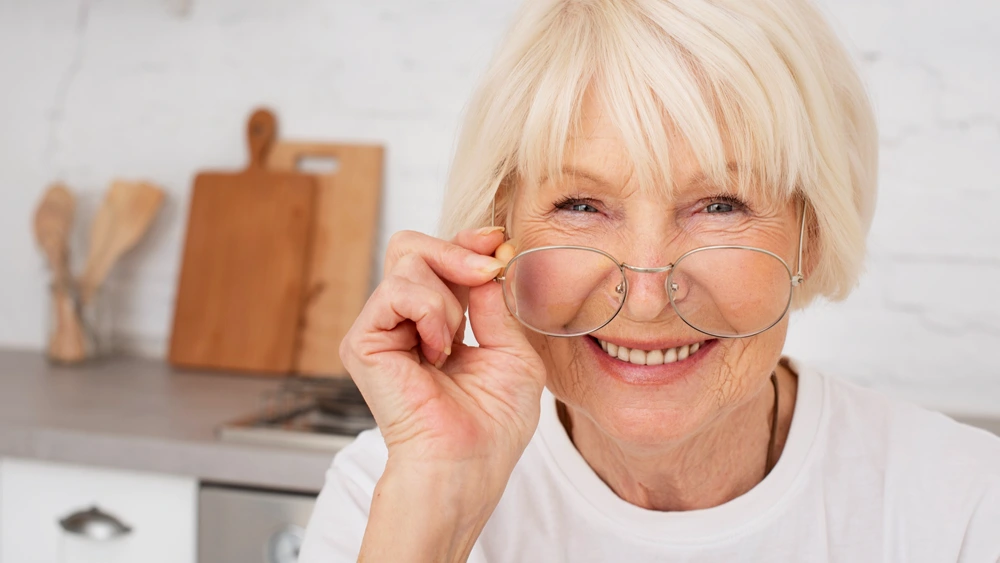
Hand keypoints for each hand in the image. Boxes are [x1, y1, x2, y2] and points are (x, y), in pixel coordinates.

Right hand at [340, 227, 546, 477]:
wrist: (467, 463)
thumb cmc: (492, 424)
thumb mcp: (513, 351)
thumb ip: (496, 305)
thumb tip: (485, 263)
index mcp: (437, 322)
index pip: (439, 261)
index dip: (467, 243)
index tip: (498, 244)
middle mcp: (403, 321)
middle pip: (412, 246)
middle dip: (456, 251)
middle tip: (488, 270)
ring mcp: (380, 329)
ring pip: (408, 261)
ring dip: (449, 298)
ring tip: (454, 343)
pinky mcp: (362, 340)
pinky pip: (397, 291)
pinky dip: (429, 312)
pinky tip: (437, 350)